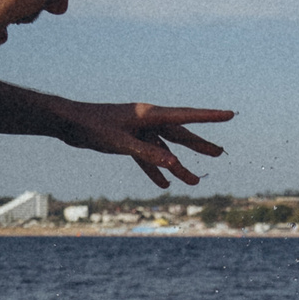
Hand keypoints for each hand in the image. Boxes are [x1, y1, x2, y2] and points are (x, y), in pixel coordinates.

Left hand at [51, 100, 233, 187]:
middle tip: (219, 153)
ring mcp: (138, 130)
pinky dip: (154, 169)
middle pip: (179, 134)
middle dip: (199, 145)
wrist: (68, 123)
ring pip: (164, 149)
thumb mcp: (121, 143)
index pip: (186, 116)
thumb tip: (174, 163)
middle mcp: (148, 120)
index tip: (230, 114)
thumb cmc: (93, 128)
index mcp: (150, 114)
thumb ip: (148, 153)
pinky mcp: (127, 139)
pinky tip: (162, 184)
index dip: (210, 117)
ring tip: (194, 182)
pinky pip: (147, 156)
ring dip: (177, 166)